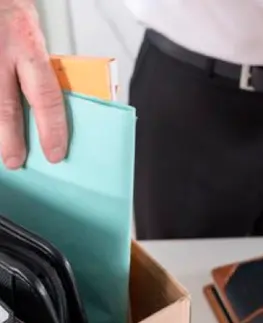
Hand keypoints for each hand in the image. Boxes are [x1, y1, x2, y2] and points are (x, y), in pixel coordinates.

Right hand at [0, 0, 66, 167]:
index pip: (46, 97)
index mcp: (28, 47)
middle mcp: (1, 54)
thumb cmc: (13, 18)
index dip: (52, 130)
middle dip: (10, 139)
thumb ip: (39, 71)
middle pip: (5, 108)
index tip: (55, 153)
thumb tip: (48, 111)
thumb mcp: (35, 40)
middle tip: (14, 161)